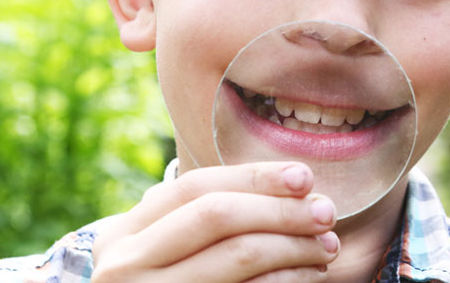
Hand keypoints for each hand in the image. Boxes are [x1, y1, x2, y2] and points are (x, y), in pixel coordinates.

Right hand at [92, 162, 339, 282]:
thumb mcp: (159, 248)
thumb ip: (203, 217)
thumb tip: (298, 184)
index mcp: (122, 235)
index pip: (195, 187)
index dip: (254, 177)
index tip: (304, 176)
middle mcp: (127, 267)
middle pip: (217, 216)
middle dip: (280, 209)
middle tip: (326, 211)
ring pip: (238, 257)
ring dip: (295, 247)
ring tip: (328, 245)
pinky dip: (286, 279)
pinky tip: (310, 273)